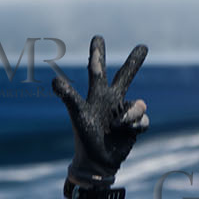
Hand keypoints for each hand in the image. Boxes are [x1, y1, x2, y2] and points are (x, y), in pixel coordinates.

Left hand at [51, 35, 149, 186]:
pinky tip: (126, 132)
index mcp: (97, 95)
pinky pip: (144, 120)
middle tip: (143, 46)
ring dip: (130, 115)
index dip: (97, 54)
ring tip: (117, 126)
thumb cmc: (85, 137)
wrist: (97, 160)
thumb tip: (54, 79)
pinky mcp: (136, 125)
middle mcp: (112, 100)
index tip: (97, 37)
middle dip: (134, 61)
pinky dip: (135, 126)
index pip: (97, 70)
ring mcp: (125, 112)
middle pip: (125, 76)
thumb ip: (68, 96)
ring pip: (139, 105)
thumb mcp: (78, 114)